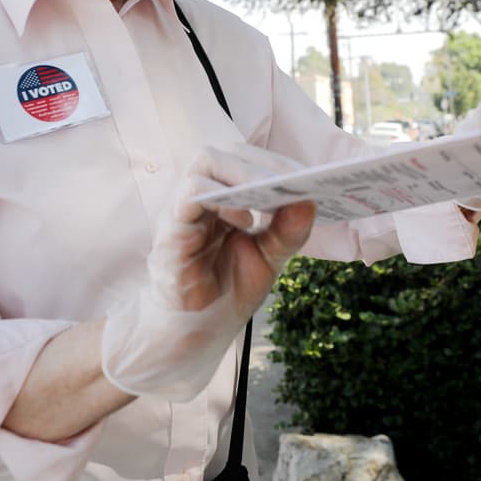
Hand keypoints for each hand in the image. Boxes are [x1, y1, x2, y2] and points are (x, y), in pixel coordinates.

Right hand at [151, 145, 316, 316]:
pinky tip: (245, 221)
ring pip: (203, 164)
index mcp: (220, 195)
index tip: (305, 173)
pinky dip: (221, 200)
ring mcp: (180, 211)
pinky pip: (190, 197)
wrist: (197, 329)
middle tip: (290, 180)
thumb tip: (309, 201)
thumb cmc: (227, 286)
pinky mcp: (170, 234)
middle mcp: (197, 195)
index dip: (272, 160)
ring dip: (243, 173)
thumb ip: (288, 231)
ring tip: (271, 194)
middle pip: (221, 152)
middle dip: (259, 162)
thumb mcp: (268, 257)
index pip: (241, 158)